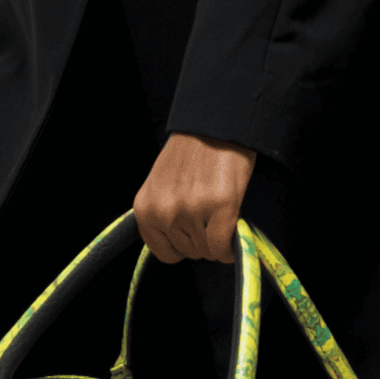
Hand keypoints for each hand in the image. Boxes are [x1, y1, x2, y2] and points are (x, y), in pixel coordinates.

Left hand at [133, 133, 256, 263]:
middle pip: (189, 252)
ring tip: (219, 213)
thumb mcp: (160, 185)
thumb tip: (179, 243)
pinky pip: (223, 246)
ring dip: (218, 239)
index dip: (184, 246)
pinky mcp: (220, 206)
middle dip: (202, 239)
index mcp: (146, 209)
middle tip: (210, 215)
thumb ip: (163, 214)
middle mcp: (165, 213)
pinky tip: (234, 231)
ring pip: (208, 251)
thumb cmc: (189, 153)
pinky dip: (231, 247)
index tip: (194, 234)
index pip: (165, 253)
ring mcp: (192, 210)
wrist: (213, 125)